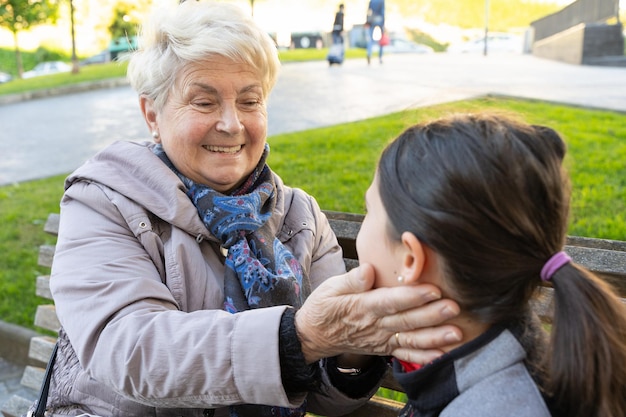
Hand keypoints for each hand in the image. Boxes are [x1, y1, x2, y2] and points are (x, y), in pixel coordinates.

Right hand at [296, 264, 461, 364]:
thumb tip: (369, 269)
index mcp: (362, 307)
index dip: (411, 297)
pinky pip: (406, 354)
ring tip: (456, 333)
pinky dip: (424, 358)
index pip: (389, 301)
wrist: (314, 335)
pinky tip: (443, 355)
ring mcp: (381, 339)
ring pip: (411, 339)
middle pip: (406, 320)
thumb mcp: (330, 287)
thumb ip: (351, 279)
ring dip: (435, 337)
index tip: (432, 289)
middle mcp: (374, 325)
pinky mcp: (384, 348)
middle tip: (454, 307)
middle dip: (432, 315)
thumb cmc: (324, 306)